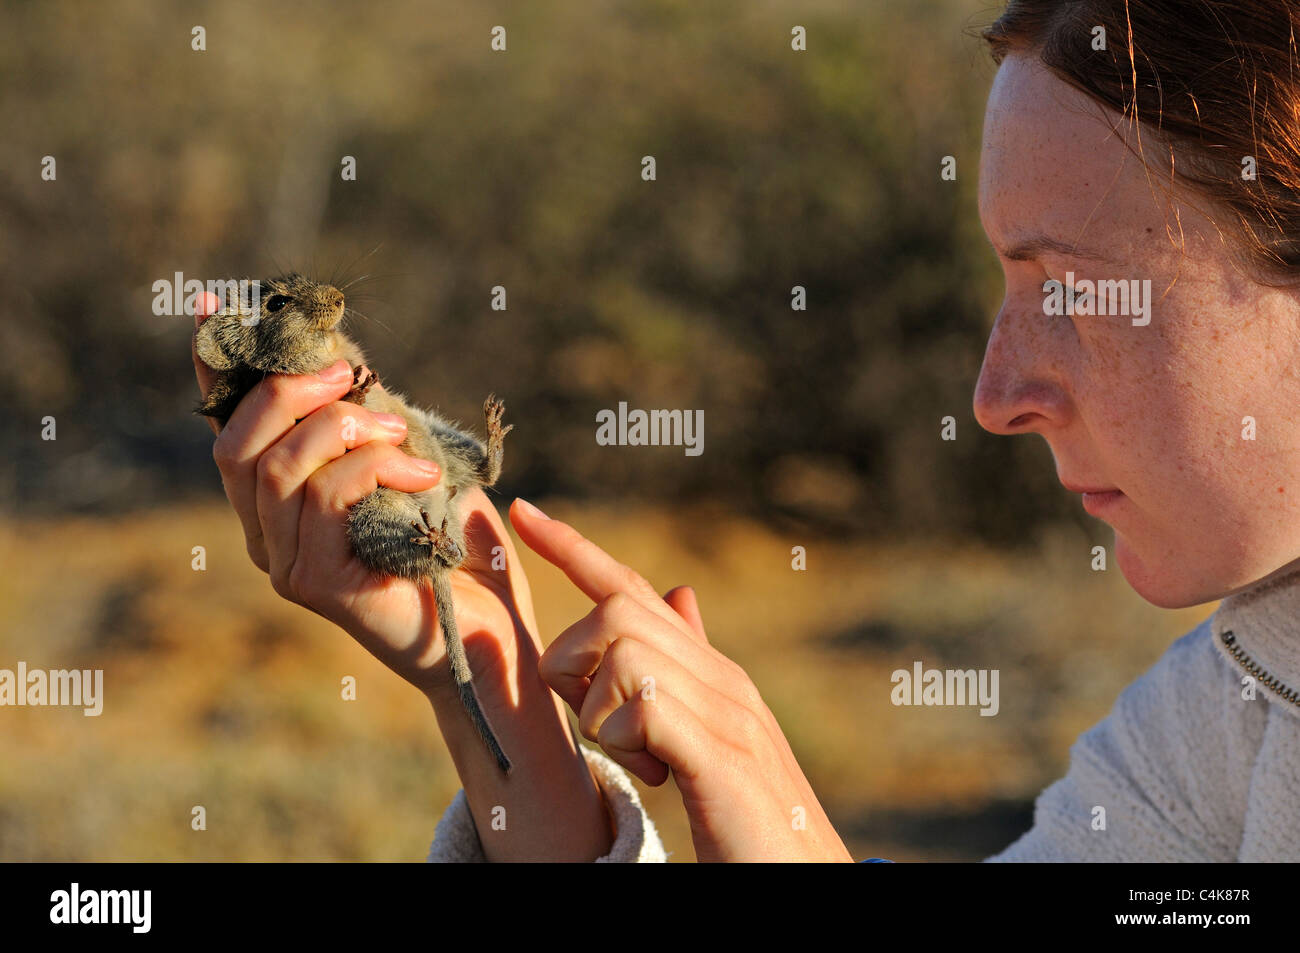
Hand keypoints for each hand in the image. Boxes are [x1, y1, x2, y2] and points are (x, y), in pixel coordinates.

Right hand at [192, 294, 611, 860]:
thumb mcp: (414, 471)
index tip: (212, 302)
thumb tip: (349, 363)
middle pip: (237, 446)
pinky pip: (328, 498)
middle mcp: (269, 537)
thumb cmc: (459, 555)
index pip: (232, 432)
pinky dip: (376, 468)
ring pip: (280, 467)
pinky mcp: (319, 586)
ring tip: (401, 434)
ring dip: (345, 429)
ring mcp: (288, 566)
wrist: (491, 637)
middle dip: (289, 392)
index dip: (217, 370)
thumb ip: (372, 427)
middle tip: (352, 375)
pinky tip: (423, 478)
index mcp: (283, 505)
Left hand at [510, 498, 854, 861]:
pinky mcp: (721, 756)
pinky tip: (654, 774)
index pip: (635, 588)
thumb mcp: (712, 738)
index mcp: (713, 674)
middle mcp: (723, 678)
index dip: (575, 549)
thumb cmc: (753, 822)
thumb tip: (680, 595)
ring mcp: (727, 712)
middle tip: (602, 729)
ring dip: (599, 710)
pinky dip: (624, 739)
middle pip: (616, 608)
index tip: (524, 513)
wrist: (809, 880)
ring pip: (621, 649)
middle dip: (575, 662)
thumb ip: (689, 673)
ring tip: (639, 762)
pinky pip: (641, 704)